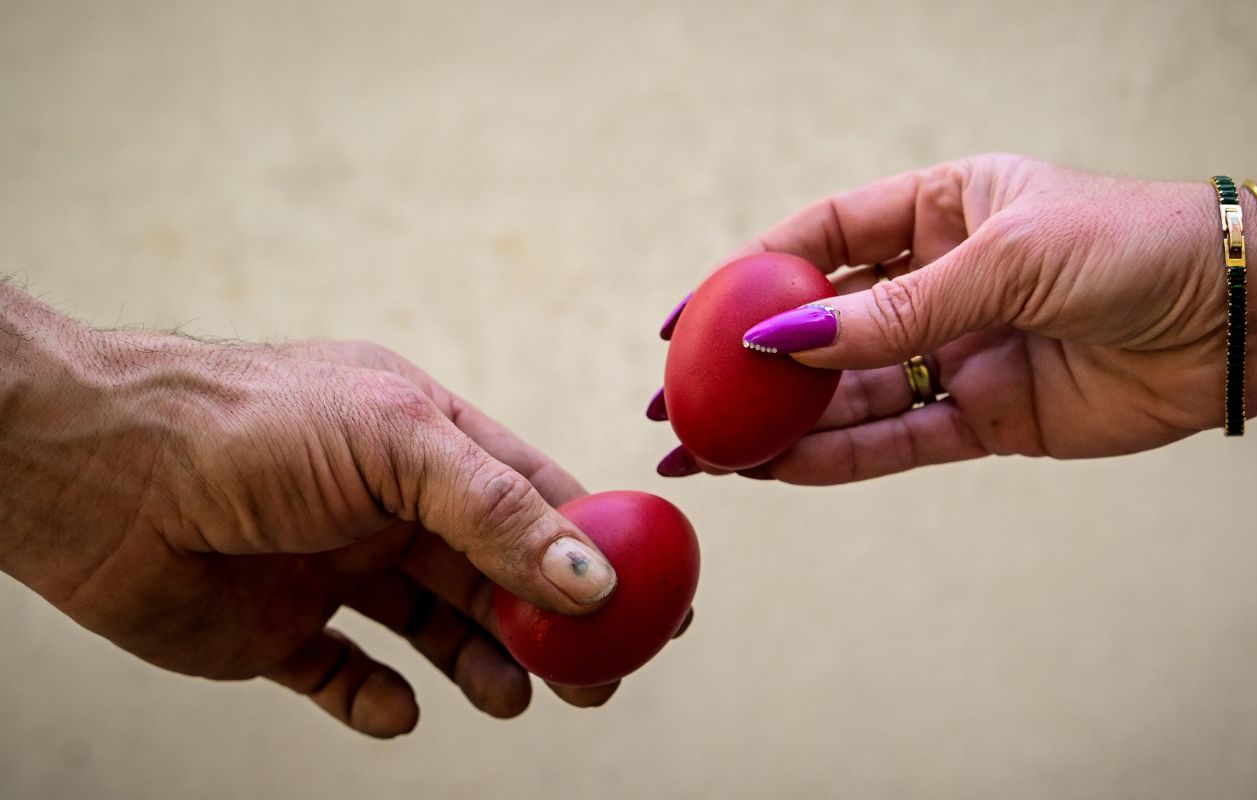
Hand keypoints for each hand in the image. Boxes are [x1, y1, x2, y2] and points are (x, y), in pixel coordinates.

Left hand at [0, 315, 633, 736]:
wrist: (94, 472)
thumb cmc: (249, 428)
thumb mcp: (397, 447)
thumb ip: (498, 513)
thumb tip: (593, 578)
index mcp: (426, 443)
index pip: (537, 499)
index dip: (600, 550)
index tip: (655, 602)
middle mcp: (386, 505)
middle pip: (496, 576)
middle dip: (547, 629)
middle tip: (592, 683)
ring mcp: (332, 567)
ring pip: (434, 630)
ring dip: (480, 667)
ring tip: (506, 698)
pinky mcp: (276, 629)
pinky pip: (346, 675)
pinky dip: (379, 701)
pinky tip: (396, 709)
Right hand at [651, 154, 1256, 482]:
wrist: (1241, 317)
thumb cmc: (1134, 247)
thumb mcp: (1006, 259)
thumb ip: (894, 308)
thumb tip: (783, 340)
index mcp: (938, 210)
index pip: (817, 239)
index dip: (744, 278)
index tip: (684, 321)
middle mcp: (939, 281)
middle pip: (819, 328)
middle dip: (746, 369)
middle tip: (675, 407)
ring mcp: (958, 352)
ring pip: (848, 396)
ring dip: (779, 428)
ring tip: (708, 455)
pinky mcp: (988, 417)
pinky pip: (898, 440)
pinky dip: (838, 459)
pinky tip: (778, 473)